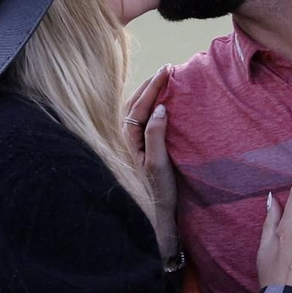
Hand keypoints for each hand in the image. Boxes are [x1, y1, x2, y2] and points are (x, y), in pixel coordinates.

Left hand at [124, 65, 177, 258]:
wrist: (152, 222)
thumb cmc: (157, 196)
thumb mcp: (158, 166)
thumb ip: (155, 136)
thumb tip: (159, 108)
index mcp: (126, 141)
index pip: (139, 105)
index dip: (153, 86)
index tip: (168, 71)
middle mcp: (123, 140)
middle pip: (133, 103)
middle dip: (150, 85)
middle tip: (169, 70)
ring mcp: (128, 145)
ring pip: (133, 111)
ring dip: (148, 94)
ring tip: (164, 81)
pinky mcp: (135, 151)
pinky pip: (139, 122)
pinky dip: (147, 107)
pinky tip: (159, 104)